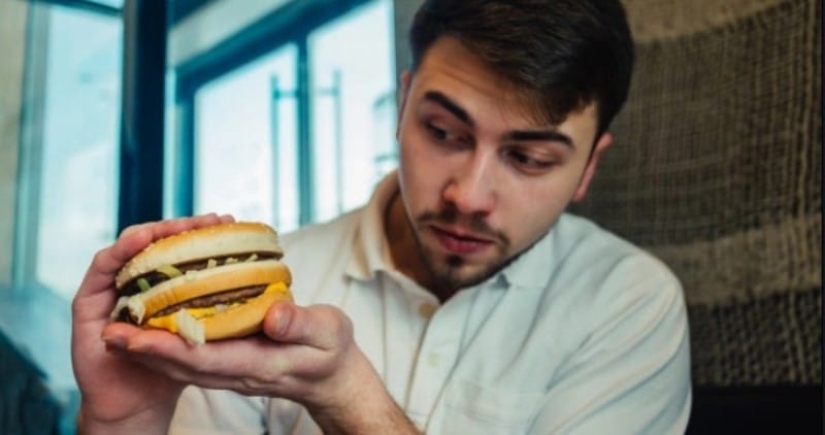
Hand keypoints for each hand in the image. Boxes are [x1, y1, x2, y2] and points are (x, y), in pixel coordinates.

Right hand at [71, 213, 234, 432]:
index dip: (204, 233)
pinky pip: (103, 267)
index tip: (229, 220)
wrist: (132, 406)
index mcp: (166, 288)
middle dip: (183, 227)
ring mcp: (111, 288)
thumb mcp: (210, 344)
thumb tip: (282, 306)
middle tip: (211, 220)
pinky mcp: (87, 302)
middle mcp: (138, 282)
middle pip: (159, 242)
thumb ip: (236, 324)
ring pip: (132, 246)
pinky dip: (121, 250)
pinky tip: (141, 240)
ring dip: (155, 232)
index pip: (185, 250)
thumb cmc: (171, 374)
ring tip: (180, 225)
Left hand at [101, 301, 418, 433]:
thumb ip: (299, 323)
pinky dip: (167, 342)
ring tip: (116, 328)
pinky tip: (152, 324)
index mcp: (257, 363)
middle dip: (142, 350)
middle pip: (181, 364)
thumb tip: (272, 314)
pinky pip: (192, 355)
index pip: (202, 358)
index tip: (133, 335)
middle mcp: (237, 371)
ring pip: (181, 362)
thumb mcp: (326, 331)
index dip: (166, 347)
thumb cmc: (332, 350)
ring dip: (148, 348)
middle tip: (106, 330)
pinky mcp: (232, 361)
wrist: (334, 377)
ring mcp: (232, 369)